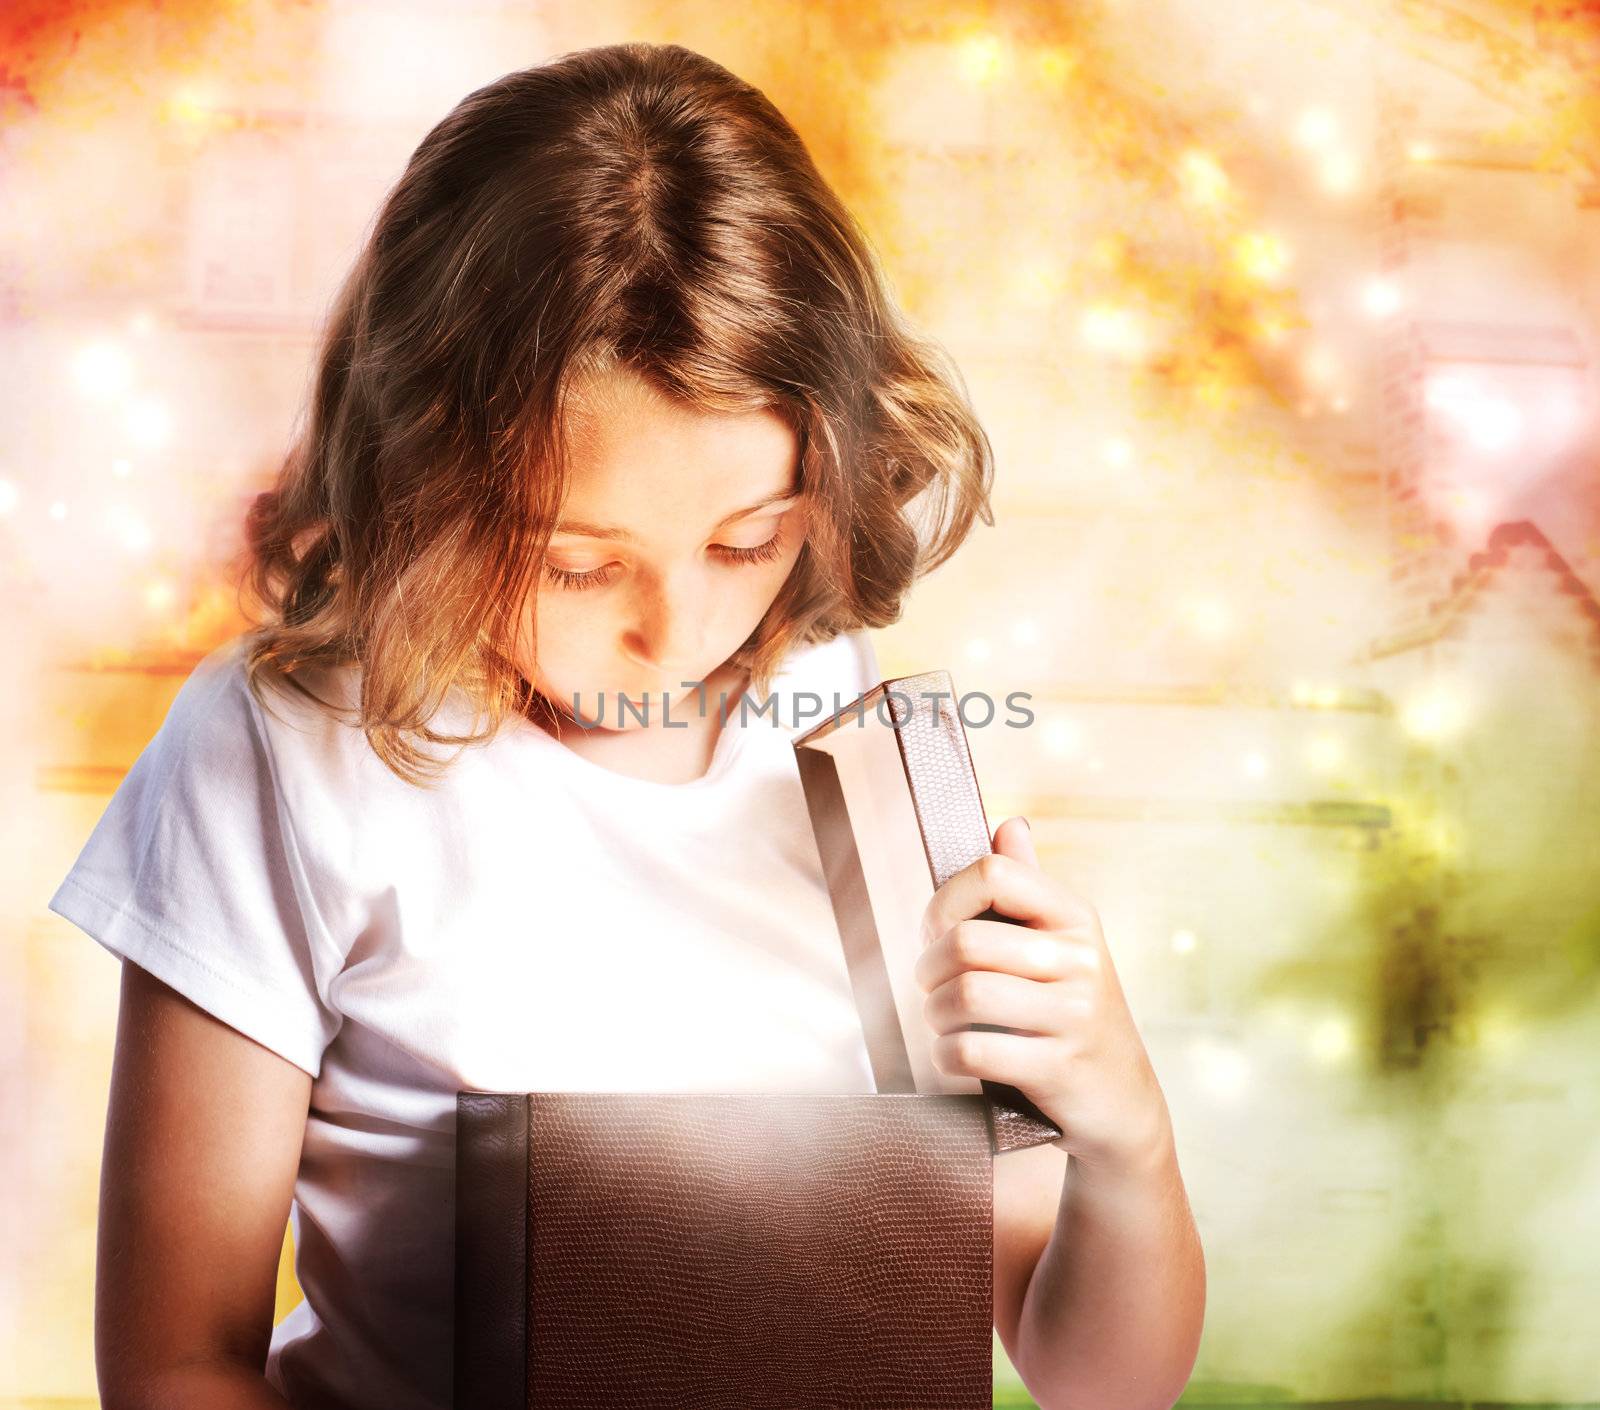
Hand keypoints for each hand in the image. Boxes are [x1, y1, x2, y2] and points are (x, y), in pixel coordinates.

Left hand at [912, 816, 1173, 1180]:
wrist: (1122, 1100)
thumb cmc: (1072, 1011)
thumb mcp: (1062, 943)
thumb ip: (1030, 885)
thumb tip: (1010, 823)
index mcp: (1073, 916)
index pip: (994, 874)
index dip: (945, 901)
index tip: (935, 931)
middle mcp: (1080, 958)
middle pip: (966, 942)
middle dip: (927, 970)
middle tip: (930, 988)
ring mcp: (1074, 1013)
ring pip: (964, 996)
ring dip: (935, 1015)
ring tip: (942, 1021)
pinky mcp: (1059, 1067)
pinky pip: (973, 1051)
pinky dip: (946, 1056)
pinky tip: (954, 1056)